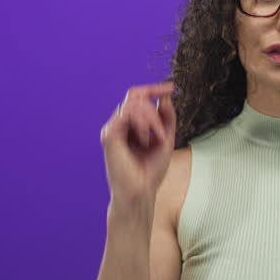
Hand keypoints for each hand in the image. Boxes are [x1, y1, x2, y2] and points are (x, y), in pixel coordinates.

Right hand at [100, 81, 176, 209]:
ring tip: (154, 140)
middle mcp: (119, 124)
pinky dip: (144, 124)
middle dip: (155, 111)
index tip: (170, 87)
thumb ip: (166, 116)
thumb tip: (165, 95)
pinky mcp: (110, 134)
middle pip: (136, 97)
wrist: (141, 191)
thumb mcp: (166, 138)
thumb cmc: (150, 171)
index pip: (138, 97)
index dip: (154, 89)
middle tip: (161, 133)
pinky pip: (128, 113)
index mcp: (130, 125)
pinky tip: (146, 140)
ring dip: (152, 120)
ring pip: (134, 104)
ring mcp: (113, 128)